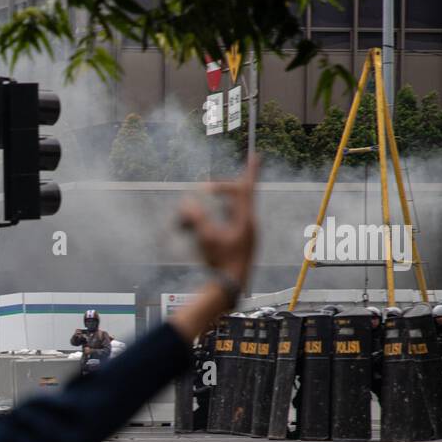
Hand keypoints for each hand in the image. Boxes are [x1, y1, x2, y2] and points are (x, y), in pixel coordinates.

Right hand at [177, 155, 258, 292]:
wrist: (231, 285)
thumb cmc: (221, 261)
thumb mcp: (206, 237)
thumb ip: (196, 218)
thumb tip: (186, 203)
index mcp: (245, 219)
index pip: (247, 189)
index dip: (250, 171)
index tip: (255, 155)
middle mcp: (250, 224)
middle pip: (241, 197)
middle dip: (225, 189)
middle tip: (209, 186)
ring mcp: (247, 234)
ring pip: (237, 210)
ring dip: (225, 202)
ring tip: (213, 198)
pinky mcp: (242, 242)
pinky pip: (234, 221)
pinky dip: (224, 215)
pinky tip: (217, 217)